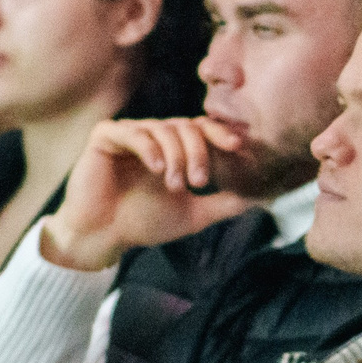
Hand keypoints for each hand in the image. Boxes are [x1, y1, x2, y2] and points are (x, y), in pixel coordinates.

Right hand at [40, 117, 253, 272]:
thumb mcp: (193, 215)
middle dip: (198, 152)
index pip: (202, 128)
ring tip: (175, 186)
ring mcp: (129, 134)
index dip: (220, 133)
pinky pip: (131, 132)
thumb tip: (259, 200)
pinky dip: (149, 147)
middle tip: (198, 182)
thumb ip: (223, 204)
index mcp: (174, 148)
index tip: (238, 147)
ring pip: (163, 128)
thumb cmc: (143, 223)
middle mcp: (153, 136)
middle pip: (186, 126)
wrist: (102, 236)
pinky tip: (157, 168)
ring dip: (176, 156)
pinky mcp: (105, 137)